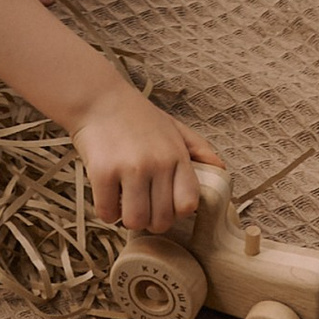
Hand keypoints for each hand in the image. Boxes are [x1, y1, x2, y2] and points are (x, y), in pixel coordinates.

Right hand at [70, 87, 219, 234]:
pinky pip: (108, 213)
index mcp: (177, 155)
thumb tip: (221, 170)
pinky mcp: (103, 172)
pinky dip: (106, 211)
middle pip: (161, 220)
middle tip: (141, 205)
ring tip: (123, 201)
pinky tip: (106, 195)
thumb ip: (198, 149)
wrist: (98, 97)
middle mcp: (157, 163)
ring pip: (136, 221)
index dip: (176, 212)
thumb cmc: (137, 115)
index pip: (188, 203)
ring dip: (128, 218)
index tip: (164, 204)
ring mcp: (130, 168)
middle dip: (150, 220)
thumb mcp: (173, 127)